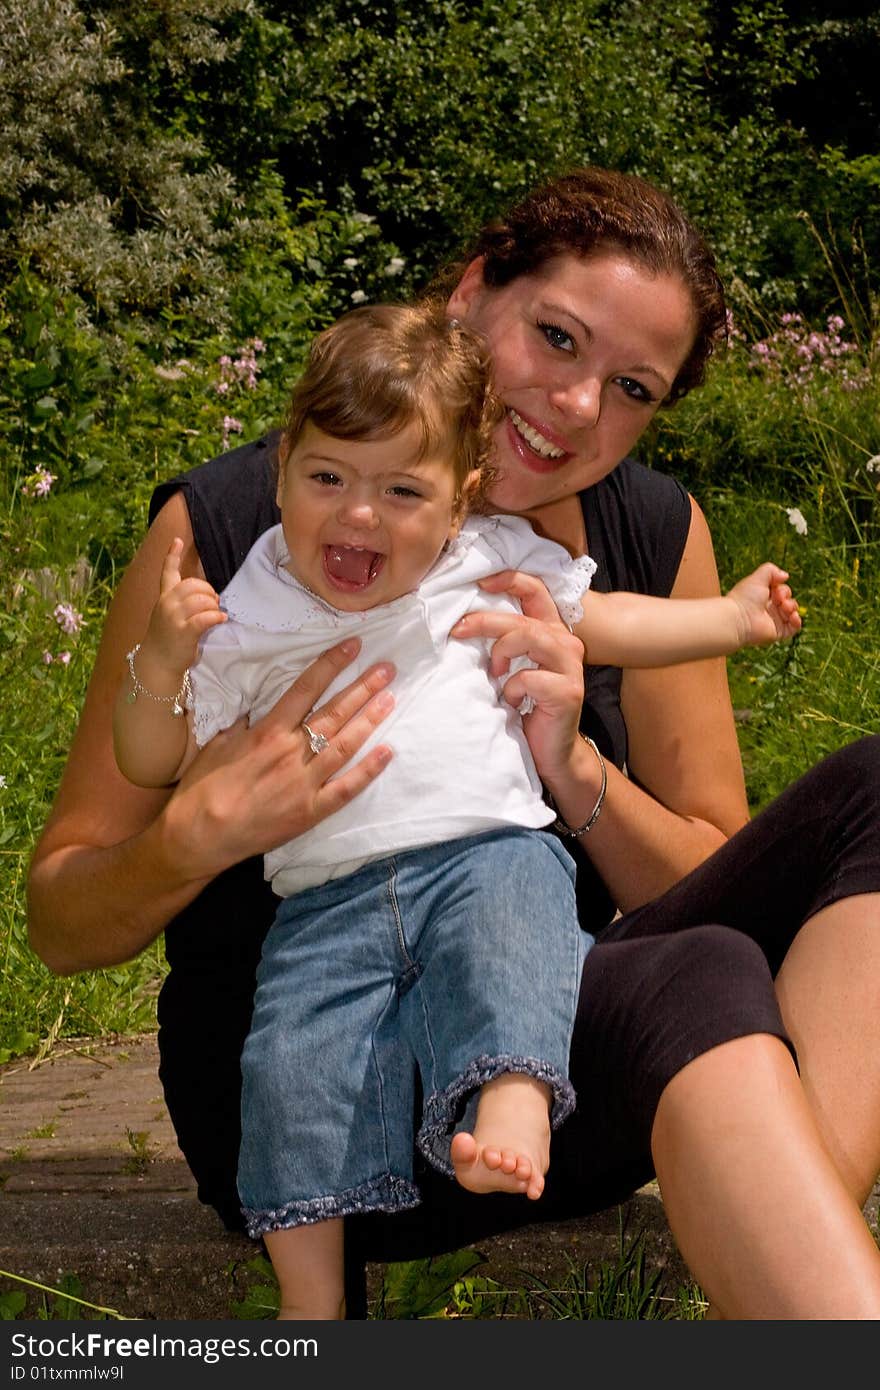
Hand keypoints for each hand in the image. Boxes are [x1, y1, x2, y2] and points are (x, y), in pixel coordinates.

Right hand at [142, 538, 227, 675]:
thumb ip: (182, 604)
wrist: (157, 663)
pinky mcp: (184, 632)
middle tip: (214, 602)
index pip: (167, 573)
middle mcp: (166, 605)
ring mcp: (174, 618)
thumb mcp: (169, 616)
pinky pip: (205, 618)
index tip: (178, 540)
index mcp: (163, 598)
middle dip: (208, 591)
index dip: (172, 555)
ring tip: (217, 614)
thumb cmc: (167, 639)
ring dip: (214, 606)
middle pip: (192, 584)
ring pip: (201, 600)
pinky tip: (221, 620)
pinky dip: (216, 617)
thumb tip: (208, 597)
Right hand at [162, 638, 395, 880]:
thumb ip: (245, 723)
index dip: (331, 664)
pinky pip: (346, 788)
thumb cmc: (202, 788)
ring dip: (370, 719)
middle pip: (334, 712)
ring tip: (390, 698)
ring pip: (345, 744)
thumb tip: (257, 707)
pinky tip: (387, 752)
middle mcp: (291, 752)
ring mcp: (304, 782)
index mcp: (268, 731)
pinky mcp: (310, 811)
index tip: (352, 646)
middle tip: (387, 669)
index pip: (306, 689)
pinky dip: (369, 770)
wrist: (198, 835)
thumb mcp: (218, 743)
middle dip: (363, 688)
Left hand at [450, 569, 584, 783]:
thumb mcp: (512, 668)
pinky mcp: (568, 691)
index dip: (510, 580)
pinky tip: (511, 702)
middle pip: (523, 617)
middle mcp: (566, 643)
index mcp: (551, 631)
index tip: (480, 582)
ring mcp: (570, 667)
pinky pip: (530, 678)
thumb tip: (464, 618)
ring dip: (501, 652)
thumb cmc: (526, 708)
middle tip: (458, 631)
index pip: (536, 590)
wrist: (550, 752)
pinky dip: (512, 688)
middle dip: (485, 621)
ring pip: (529, 636)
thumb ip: (503, 641)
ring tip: (494, 673)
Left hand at [727, 563, 801, 645]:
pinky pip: (794, 628)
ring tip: (784, 607)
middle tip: (779, 598)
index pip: (780, 590)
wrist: (739, 619)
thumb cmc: (745, 597)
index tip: (775, 588)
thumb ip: (771, 570)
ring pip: (792, 612)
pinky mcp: (777, 632)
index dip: (782, 588)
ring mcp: (773, 621)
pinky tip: (792, 616)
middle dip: (787, 596)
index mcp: (762, 597)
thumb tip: (785, 576)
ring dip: (793, 606)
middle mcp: (767, 609)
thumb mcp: (758, 577)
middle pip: (787, 600)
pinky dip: (797, 621)